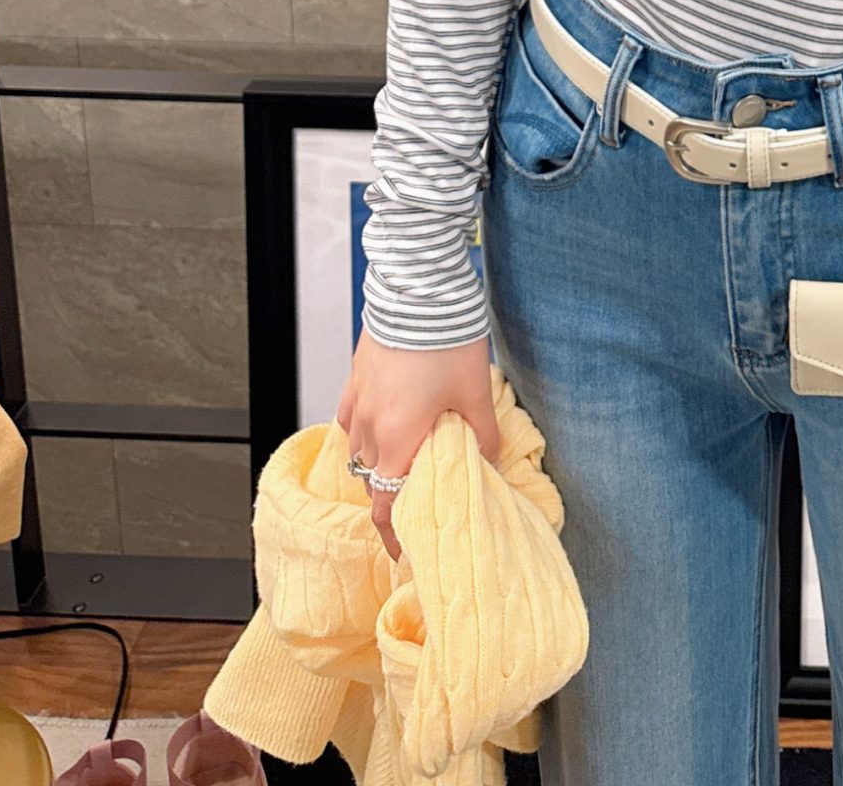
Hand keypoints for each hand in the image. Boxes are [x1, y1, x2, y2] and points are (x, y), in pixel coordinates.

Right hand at [335, 327, 500, 561]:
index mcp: (397, 440)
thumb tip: (490, 464)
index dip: (393, 536)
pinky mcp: (355, 377)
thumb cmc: (446, 341)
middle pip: (372, 479)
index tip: (402, 552)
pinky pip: (352, 418)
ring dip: (378, 460)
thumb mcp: (475, 393)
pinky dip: (364, 430)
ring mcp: (358, 401)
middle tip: (413, 499)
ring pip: (359, 450)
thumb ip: (482, 436)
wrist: (418, 291)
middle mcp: (369, 427)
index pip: (385, 506)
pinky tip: (383, 422)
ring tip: (403, 459)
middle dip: (390, 495)